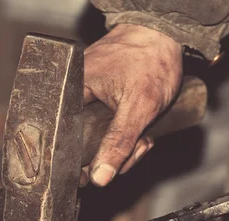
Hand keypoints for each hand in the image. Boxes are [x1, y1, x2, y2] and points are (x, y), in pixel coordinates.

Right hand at [82, 24, 182, 186]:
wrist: (165, 37)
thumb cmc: (151, 61)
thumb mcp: (138, 108)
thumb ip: (118, 143)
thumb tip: (99, 176)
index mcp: (71, 91)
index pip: (64, 139)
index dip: (80, 161)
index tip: (93, 175)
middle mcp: (74, 93)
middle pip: (83, 142)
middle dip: (113, 153)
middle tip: (137, 148)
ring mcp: (88, 97)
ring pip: (98, 138)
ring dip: (124, 146)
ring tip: (144, 138)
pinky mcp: (101, 100)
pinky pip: (106, 127)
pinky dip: (124, 134)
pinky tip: (141, 134)